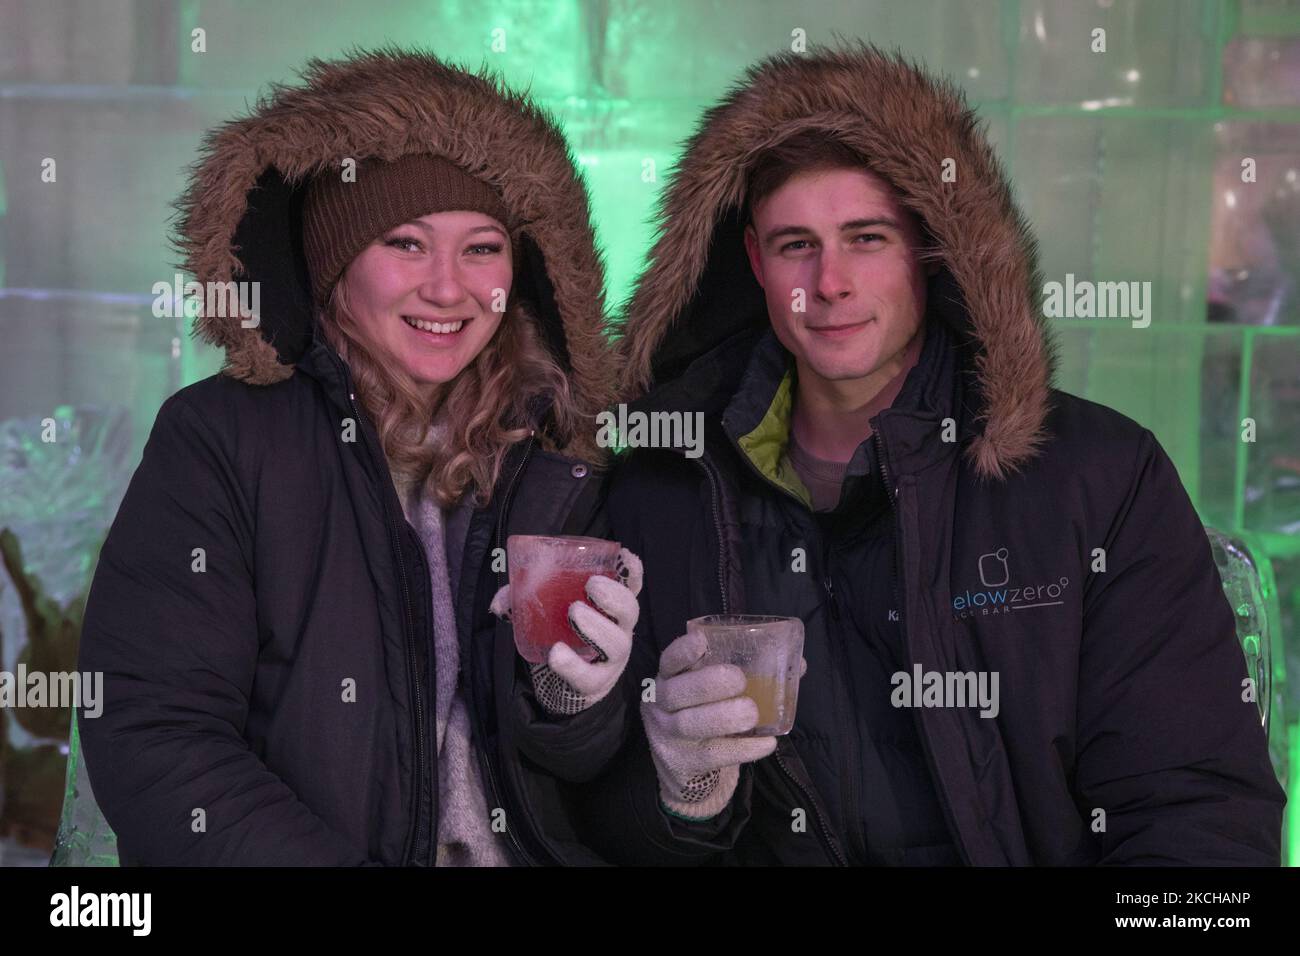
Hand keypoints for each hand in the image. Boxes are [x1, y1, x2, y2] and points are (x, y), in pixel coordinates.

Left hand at [491, 548, 642, 714]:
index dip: (631, 572)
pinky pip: (589, 676)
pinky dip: (573, 665)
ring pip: (617, 644)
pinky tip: (557, 654)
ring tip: (574, 612)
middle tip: (592, 585)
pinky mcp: (594, 683)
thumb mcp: (543, 614)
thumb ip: (522, 602)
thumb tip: (501, 602)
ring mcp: (610, 660)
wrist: (558, 686)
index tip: (624, 556)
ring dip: (597, 626)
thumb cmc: (559, 637)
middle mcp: (617, 631)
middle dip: (615, 596)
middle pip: (630, 611)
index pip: (630, 587)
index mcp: (609, 609)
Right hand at [642, 630, 805, 818]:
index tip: (703, 641)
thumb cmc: (703, 712)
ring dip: (723, 717)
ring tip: (752, 712)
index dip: (683, 651)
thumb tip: (798, 665)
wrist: (681, 763)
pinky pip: (713, 755)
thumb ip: (746, 673)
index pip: (669, 661)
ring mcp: (669, 736)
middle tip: (739, 680)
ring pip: (689, 724)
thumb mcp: (711, 691)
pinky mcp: (685, 763)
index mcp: (669, 678)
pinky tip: (767, 743)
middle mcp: (662, 705)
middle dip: (708, 684)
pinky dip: (743, 748)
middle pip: (676, 692)